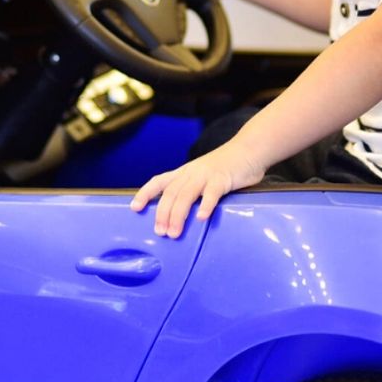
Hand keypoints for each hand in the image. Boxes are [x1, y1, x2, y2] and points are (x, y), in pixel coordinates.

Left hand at [130, 143, 264, 236]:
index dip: (145, 193)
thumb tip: (181, 215)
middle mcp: (191, 173)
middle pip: (171, 193)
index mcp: (184, 172)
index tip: (134, 208)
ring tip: (174, 232)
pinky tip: (201, 218)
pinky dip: (206, 205)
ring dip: (178, 215)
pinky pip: (212, 193)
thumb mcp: (202, 176)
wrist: (248, 149)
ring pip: (186, 195)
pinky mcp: (223, 178)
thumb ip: (192, 191)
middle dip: (162, 213)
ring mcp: (206, 175)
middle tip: (160, 232)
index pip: (158, 181)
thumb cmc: (225, 168)